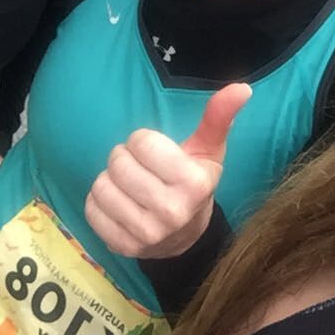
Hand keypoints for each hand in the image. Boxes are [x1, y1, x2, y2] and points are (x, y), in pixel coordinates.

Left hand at [85, 84, 251, 258]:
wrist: (185, 237)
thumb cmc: (194, 182)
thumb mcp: (209, 150)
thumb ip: (220, 116)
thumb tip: (242, 88)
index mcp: (194, 184)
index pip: (142, 142)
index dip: (143, 142)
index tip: (155, 153)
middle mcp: (171, 212)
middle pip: (119, 162)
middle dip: (125, 158)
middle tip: (140, 169)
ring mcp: (145, 234)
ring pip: (102, 185)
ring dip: (111, 179)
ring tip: (129, 185)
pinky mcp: (122, 247)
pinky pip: (91, 208)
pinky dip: (99, 201)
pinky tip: (119, 204)